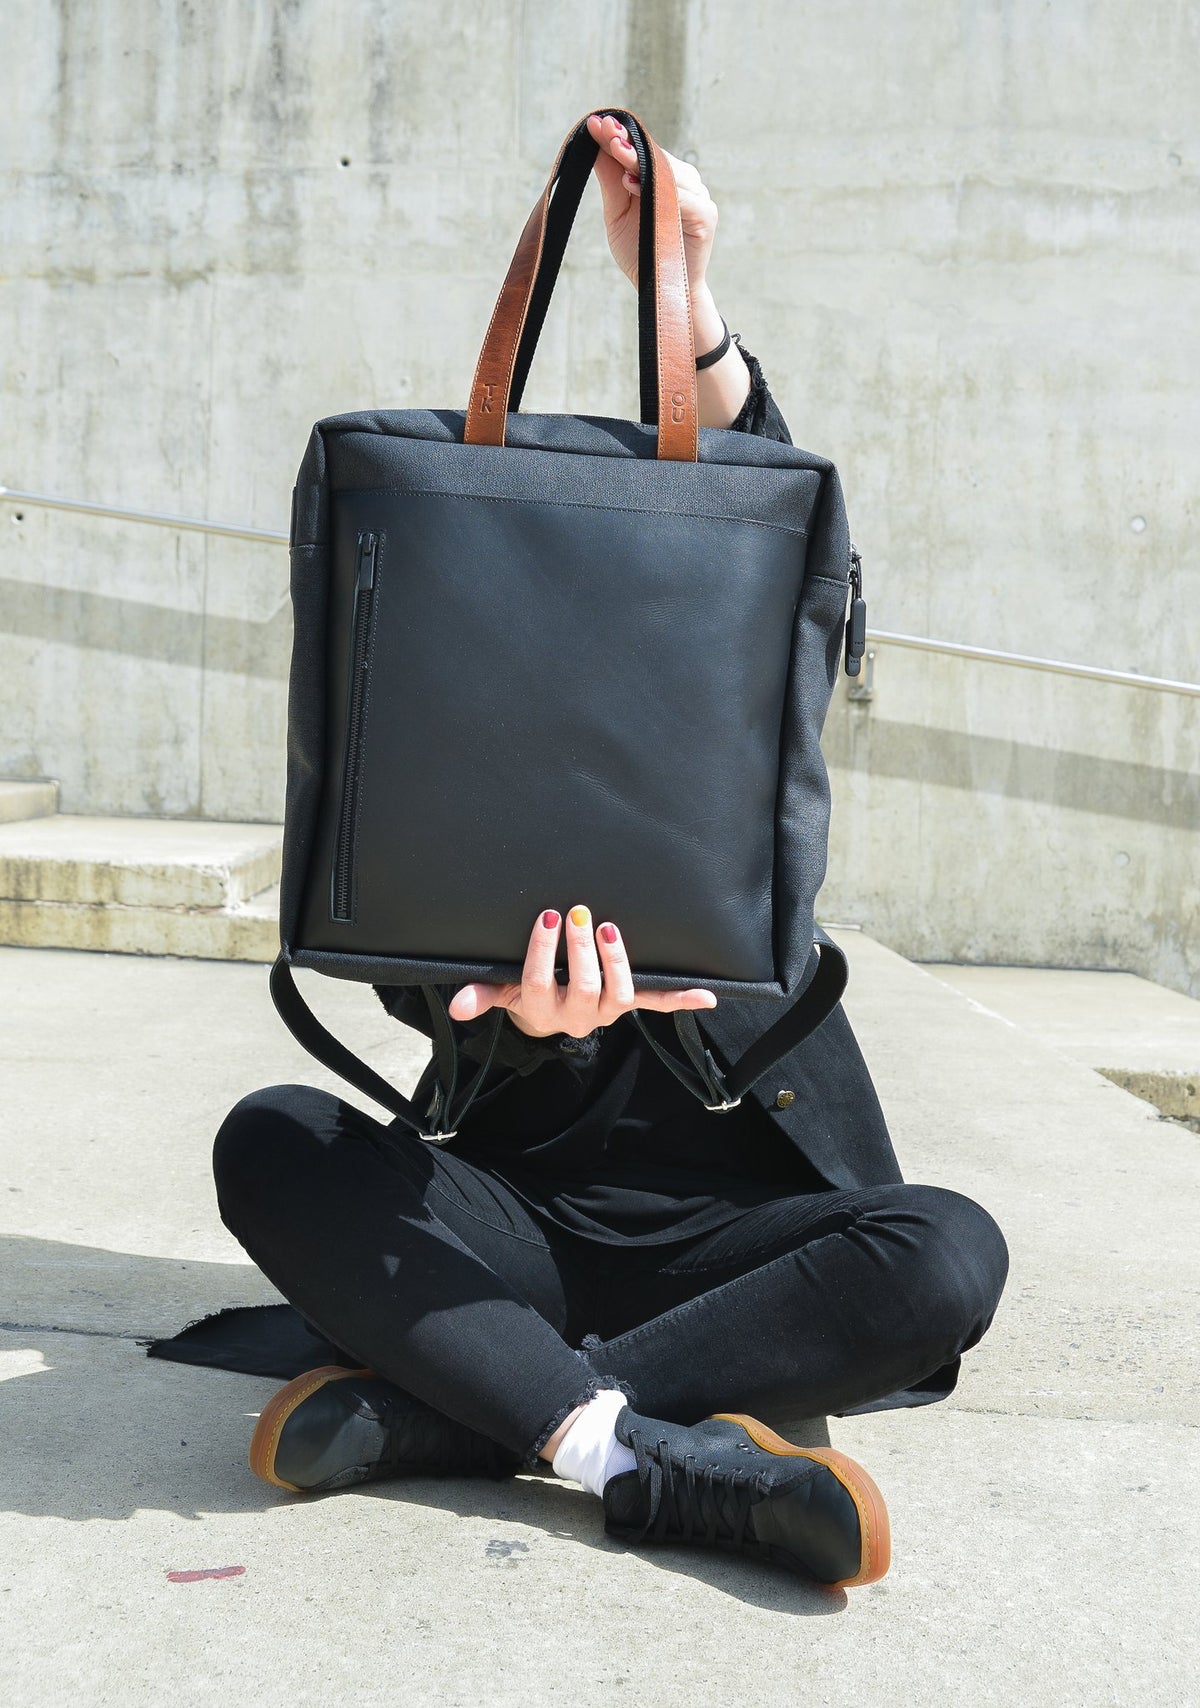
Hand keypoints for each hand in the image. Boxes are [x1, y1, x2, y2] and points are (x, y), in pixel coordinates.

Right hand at [447, 905, 717, 1038]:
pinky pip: (655, 1004)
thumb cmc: (524, 991)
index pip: (539, 980)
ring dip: (618, 962)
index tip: (546, 918)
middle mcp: (576, 1015)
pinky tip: (705, 995)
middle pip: (583, 986)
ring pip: (619, 994)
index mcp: (541, 1008)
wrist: (548, 1017)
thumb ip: (482, 994)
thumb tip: (458, 1007)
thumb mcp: (500, 992)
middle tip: (578, 914)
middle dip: (581, 951)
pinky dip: (680, 1000)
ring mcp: (605, 1010)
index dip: (543, 951)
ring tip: (610, 930)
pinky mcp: (626, 1003)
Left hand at [584, 111, 748, 428]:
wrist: (660, 294)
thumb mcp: (618, 212)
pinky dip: (660, 188)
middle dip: (627, 142)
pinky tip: (634, 182)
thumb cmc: (640, 252)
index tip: (595, 123)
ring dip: (640, 159)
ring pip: (670, 171)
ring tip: (615, 150)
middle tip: (603, 130)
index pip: (643, 150)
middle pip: (655, 155)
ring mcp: (699, 198)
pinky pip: (684, 197)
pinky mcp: (706, 218)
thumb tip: (596, 141)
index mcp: (665, 178)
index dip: (620, 136)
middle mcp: (685, 183)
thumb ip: (612, 179)